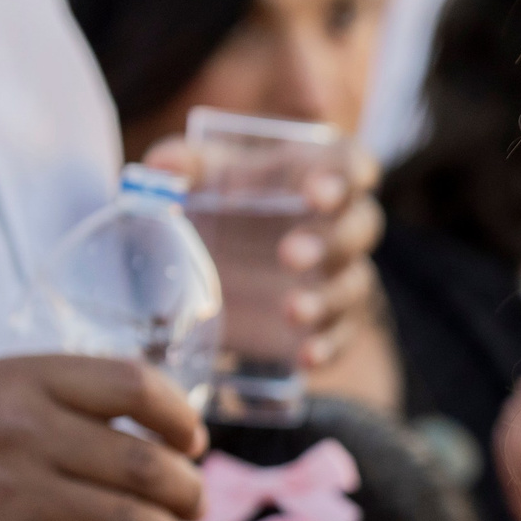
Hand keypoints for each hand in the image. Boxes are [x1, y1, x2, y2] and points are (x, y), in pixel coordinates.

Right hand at [0, 355, 205, 520]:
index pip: (132, 384)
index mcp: (20, 380)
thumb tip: (122, 413)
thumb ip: (35, 392)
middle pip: (145, 465)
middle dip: (188, 494)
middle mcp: (24, 432)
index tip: (191, 443)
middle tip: (196, 510)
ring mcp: (13, 495)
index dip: (178, 416)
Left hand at [143, 134, 384, 369]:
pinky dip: (327, 346)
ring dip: (327, 298)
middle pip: (359, 228)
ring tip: (291, 310)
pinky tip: (306, 356)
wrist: (245, 257)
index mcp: (321, 172)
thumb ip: (193, 164)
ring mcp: (341, 274)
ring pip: (352, 284)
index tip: (316, 193)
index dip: (343, 178)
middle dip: (329, 242)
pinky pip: (342, 334)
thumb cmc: (237, 195)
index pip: (351, 166)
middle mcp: (341, 223)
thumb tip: (161, 163)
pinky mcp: (334, 319)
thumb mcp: (214, 173)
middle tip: (289, 255)